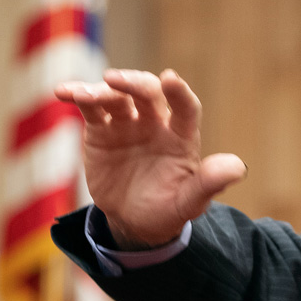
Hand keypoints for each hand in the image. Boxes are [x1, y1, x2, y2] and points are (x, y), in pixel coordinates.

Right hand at [55, 68, 246, 247]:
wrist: (134, 221)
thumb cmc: (168, 209)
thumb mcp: (189, 202)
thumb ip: (209, 183)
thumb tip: (238, 167)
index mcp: (182, 137)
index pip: (185, 108)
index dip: (180, 93)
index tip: (171, 79)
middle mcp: (156, 123)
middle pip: (147, 92)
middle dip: (133, 83)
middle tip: (115, 80)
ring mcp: (128, 124)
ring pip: (116, 96)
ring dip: (99, 91)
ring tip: (83, 97)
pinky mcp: (101, 129)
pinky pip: (90, 107)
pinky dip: (77, 96)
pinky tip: (63, 92)